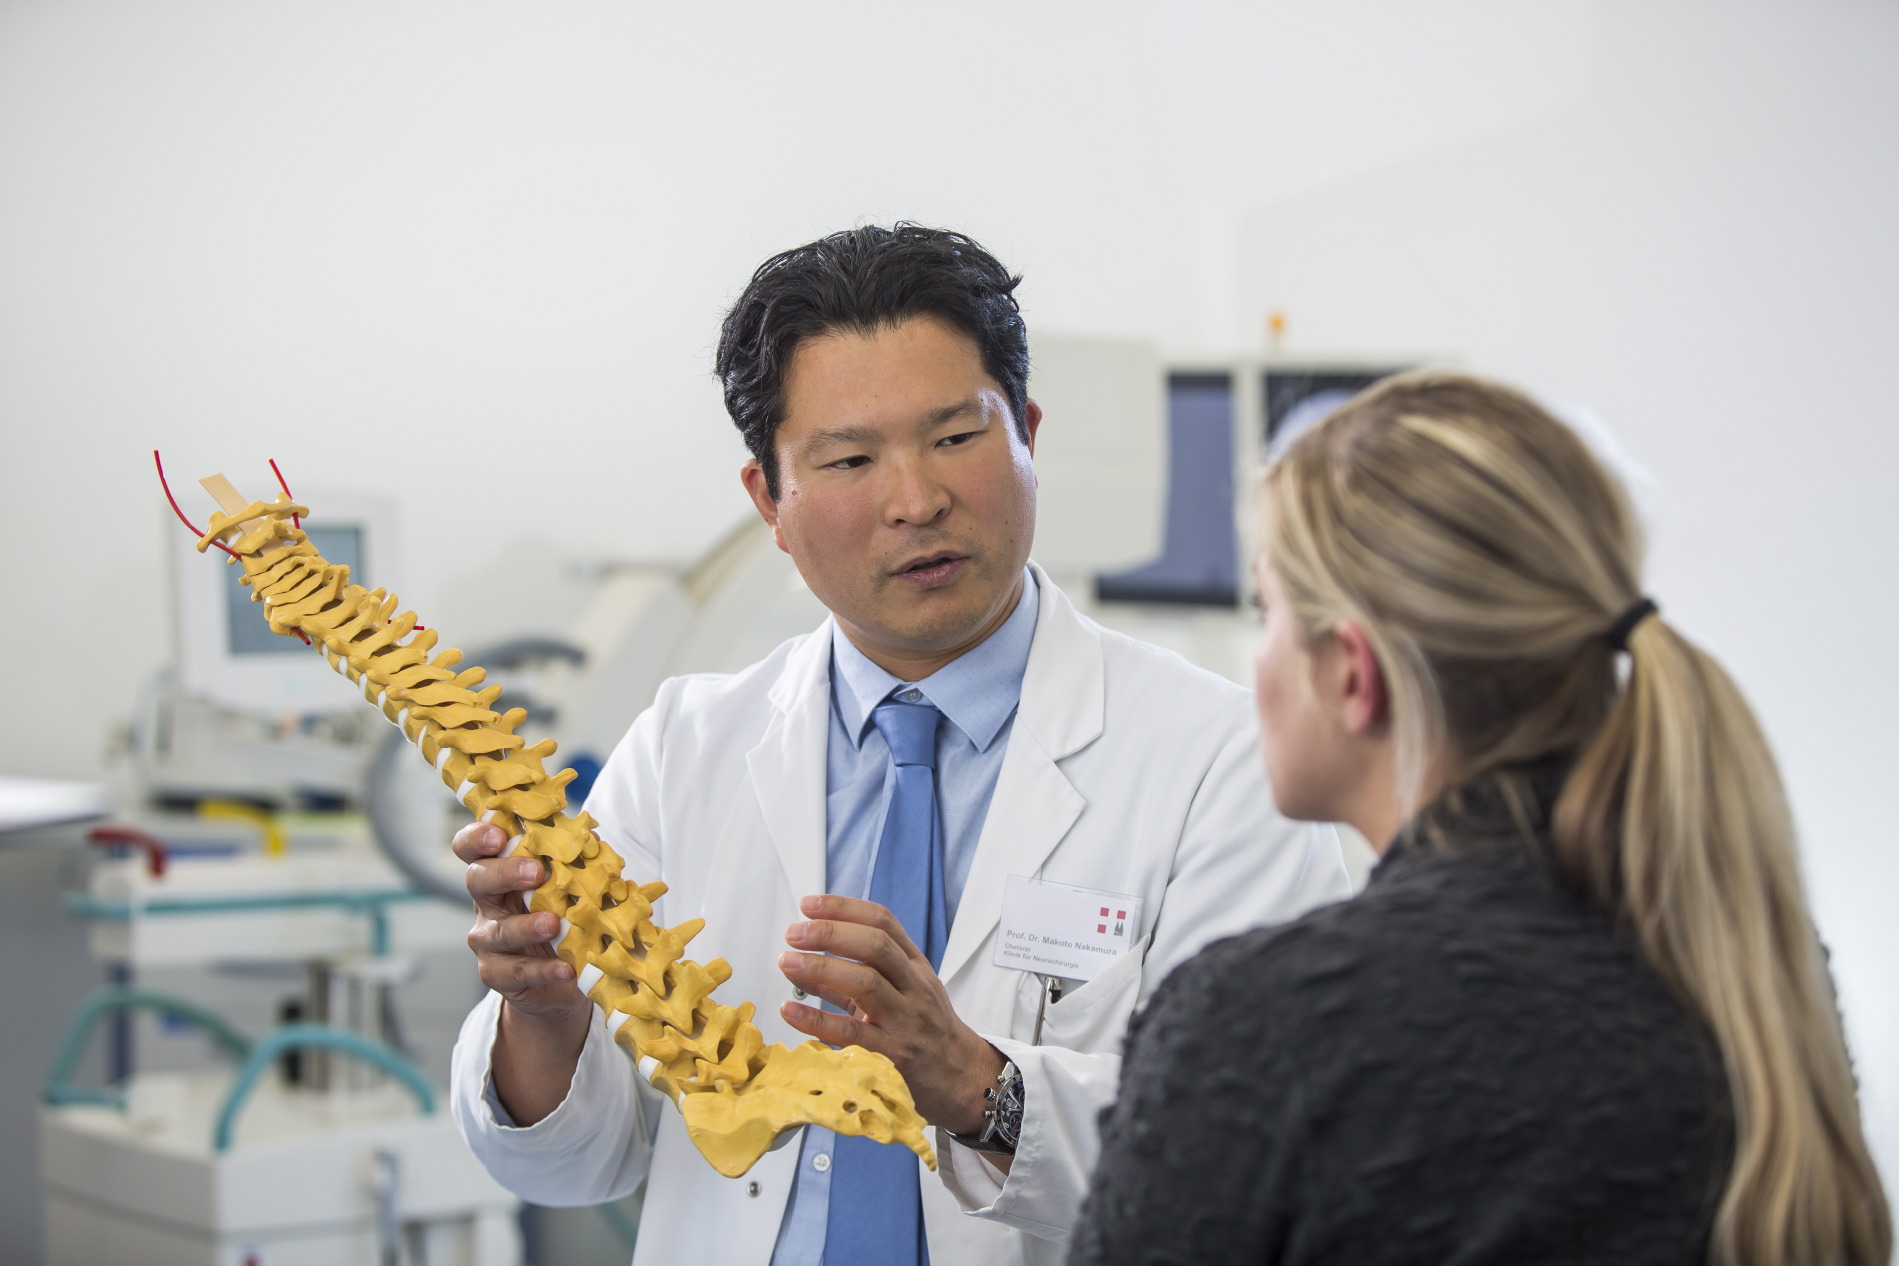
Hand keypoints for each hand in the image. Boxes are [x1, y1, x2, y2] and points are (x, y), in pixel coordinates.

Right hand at [456, 821, 586, 1018]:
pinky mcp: (496, 973)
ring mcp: (488, 940)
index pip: (471, 847)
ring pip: (497, 931)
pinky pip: (515, 972)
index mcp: (500, 872)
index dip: (477, 837)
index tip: (499, 835)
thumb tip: (590, 837)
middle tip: (536, 872)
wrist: (560, 975)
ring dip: (525, 927)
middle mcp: (487, 903)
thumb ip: (575, 860)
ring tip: (552, 925)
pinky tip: (565, 968)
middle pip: (477, 880)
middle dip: (504, 873)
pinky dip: (542, 970)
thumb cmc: (562, 916)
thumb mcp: (569, 885)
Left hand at [778, 894, 1004, 1134]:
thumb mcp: (900, 994)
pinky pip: (851, 1033)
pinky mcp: (893, 1055)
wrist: (961, 1077)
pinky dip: (816, 1019)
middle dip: (831, 933)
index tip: (808, 906)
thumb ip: (852, 978)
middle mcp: (914, 987)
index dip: (844, 909)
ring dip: (820, 967)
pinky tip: (789, 1010)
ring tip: (786, 961)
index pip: (883, 923)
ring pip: (865, 984)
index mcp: (916, 966)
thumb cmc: (925, 1031)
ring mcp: (905, 1020)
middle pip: (875, 947)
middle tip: (793, 932)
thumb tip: (801, 964)